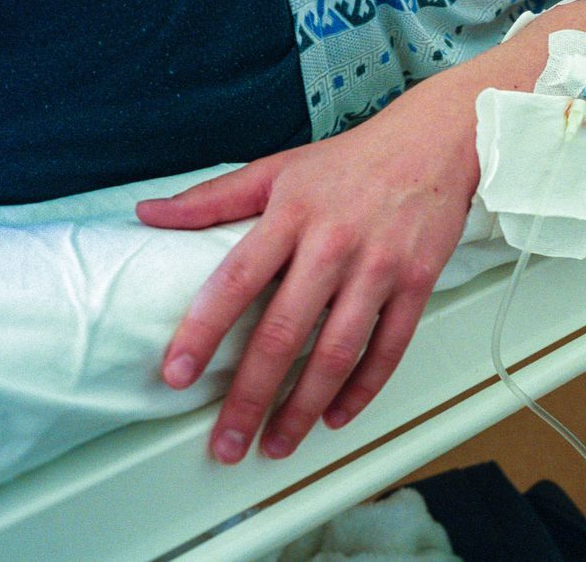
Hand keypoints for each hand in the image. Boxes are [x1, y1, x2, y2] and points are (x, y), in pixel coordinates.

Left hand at [137, 77, 478, 462]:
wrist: (436, 142)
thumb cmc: (354, 160)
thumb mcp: (278, 168)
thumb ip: (214, 198)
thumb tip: (150, 213)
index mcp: (292, 216)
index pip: (236, 282)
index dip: (201, 333)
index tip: (176, 375)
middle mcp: (334, 245)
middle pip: (285, 333)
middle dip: (251, 396)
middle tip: (226, 442)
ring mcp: (379, 268)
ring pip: (337, 352)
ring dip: (304, 406)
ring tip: (278, 442)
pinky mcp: (417, 283)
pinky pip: (389, 348)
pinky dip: (363, 389)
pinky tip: (337, 415)